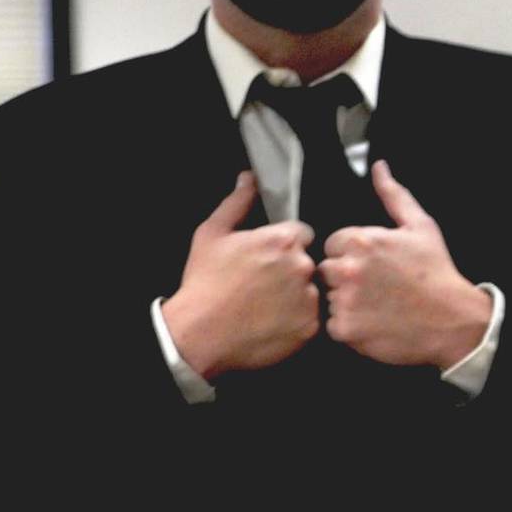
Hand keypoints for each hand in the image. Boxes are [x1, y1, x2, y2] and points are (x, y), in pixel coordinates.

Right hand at [162, 171, 319, 377]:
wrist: (199, 333)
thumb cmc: (204, 282)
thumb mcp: (212, 234)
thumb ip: (237, 203)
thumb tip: (249, 178)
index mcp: (283, 240)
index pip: (303, 234)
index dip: (285, 245)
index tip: (268, 258)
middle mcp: (302, 266)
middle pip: (309, 262)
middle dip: (292, 269)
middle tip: (265, 284)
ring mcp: (309, 298)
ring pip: (312, 290)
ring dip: (296, 295)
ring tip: (267, 305)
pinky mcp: (310, 326)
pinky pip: (312, 318)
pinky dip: (297, 320)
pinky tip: (273, 321)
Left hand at [320, 161, 490, 368]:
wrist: (453, 319)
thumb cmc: (436, 271)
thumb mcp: (420, 226)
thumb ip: (394, 195)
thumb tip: (379, 167)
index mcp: (361, 240)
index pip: (333, 244)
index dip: (352, 255)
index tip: (374, 267)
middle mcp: (348, 269)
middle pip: (326, 271)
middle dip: (345, 277)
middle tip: (375, 288)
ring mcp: (345, 300)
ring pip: (328, 298)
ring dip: (346, 302)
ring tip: (377, 306)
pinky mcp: (345, 329)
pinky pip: (333, 326)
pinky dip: (350, 327)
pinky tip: (374, 323)